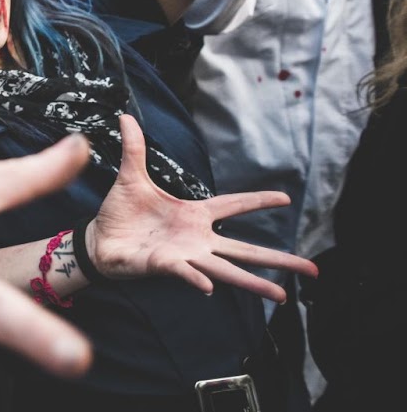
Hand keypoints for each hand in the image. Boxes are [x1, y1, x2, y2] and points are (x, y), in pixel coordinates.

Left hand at [85, 115, 318, 301]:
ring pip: (225, 270)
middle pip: (245, 249)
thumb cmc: (120, 212)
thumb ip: (135, 149)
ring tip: (281, 294)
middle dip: (279, 258)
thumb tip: (125, 116)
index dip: (258, 201)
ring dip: (253, 282)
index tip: (287, 198)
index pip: (234, 206)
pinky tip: (212, 288)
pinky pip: (186, 273)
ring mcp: (184, 255)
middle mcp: (197, 238)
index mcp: (194, 214)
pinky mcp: (164, 266)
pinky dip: (198, 279)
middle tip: (313, 270)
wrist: (98, 239)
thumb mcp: (130, 176)